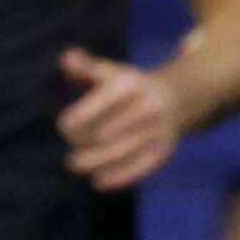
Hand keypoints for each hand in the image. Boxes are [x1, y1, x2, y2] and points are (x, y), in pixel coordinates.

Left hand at [56, 47, 184, 188]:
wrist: (175, 99)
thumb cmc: (128, 87)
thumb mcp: (109, 71)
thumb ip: (85, 67)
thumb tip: (67, 58)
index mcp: (130, 85)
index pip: (98, 104)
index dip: (76, 119)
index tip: (64, 127)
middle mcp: (147, 106)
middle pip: (106, 131)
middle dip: (81, 142)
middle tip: (69, 146)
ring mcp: (158, 129)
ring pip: (121, 151)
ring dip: (94, 162)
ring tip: (75, 165)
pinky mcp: (164, 149)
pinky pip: (141, 166)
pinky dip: (118, 176)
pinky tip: (97, 181)